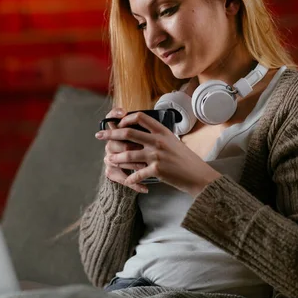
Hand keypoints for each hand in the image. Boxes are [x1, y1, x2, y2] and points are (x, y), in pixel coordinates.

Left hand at [95, 111, 221, 196]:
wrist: (198, 175)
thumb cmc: (186, 159)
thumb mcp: (173, 141)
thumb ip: (158, 136)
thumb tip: (143, 132)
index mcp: (162, 131)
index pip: (139, 117)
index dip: (125, 119)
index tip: (117, 123)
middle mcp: (158, 141)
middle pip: (128, 133)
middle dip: (110, 134)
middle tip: (99, 136)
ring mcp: (156, 155)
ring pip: (127, 154)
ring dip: (115, 158)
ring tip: (110, 160)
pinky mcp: (156, 170)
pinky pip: (136, 174)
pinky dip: (130, 179)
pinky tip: (127, 180)